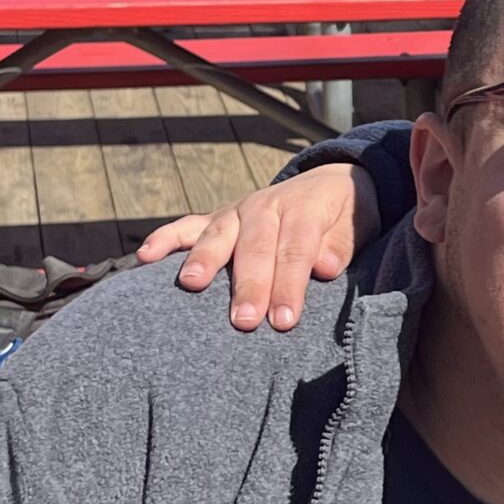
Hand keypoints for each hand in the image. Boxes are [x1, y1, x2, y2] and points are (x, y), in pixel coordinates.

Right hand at [136, 162, 380, 330]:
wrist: (330, 181)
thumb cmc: (345, 215)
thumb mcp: (360, 224)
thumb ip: (342, 244)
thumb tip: (326, 267)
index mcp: (304, 209)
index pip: (296, 250)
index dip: (289, 285)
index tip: (283, 321)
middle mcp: (266, 207)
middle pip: (255, 247)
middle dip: (248, 284)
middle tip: (243, 321)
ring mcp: (238, 211)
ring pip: (219, 234)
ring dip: (204, 259)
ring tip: (192, 284)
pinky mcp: (218, 218)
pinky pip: (187, 226)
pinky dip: (165, 238)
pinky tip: (144, 256)